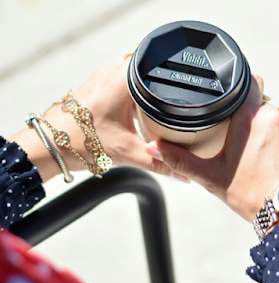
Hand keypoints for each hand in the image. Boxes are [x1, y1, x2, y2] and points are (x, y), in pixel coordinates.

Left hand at [10, 59, 181, 182]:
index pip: (156, 67)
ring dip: (145, 93)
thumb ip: (158, 164)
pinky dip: (132, 96)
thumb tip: (183, 174)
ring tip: (156, 111)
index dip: (171, 80)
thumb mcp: (127, 153)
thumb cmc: (81, 143)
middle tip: (171, 108)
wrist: (50, 145)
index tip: (181, 95)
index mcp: (121, 81)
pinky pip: (122, 84)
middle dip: (160, 90)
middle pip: (147, 73)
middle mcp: (111, 73)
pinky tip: (136, 113)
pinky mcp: (96, 87)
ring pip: (134, 78)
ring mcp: (102, 78)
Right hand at [145, 75, 278, 221]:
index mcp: (251, 119)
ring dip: (268, 133)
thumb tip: (154, 148)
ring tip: (259, 158)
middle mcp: (277, 117)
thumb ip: (182, 160)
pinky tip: (277, 165)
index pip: (249, 82)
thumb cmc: (252, 196)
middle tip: (239, 143)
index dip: (240, 85)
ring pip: (277, 121)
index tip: (232, 95)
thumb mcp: (212, 178)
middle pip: (260, 107)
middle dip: (249, 120)